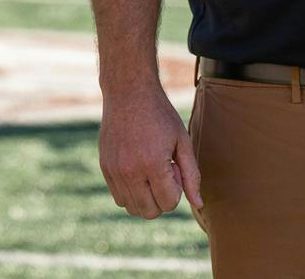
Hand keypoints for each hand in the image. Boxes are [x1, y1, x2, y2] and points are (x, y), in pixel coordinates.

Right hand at [99, 85, 202, 221]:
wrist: (128, 92)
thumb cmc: (160, 115)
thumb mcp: (182, 141)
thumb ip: (192, 175)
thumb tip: (199, 204)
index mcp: (153, 164)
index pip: (168, 203)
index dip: (176, 190)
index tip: (174, 167)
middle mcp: (130, 171)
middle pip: (149, 212)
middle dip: (162, 199)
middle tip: (163, 171)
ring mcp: (114, 170)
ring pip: (132, 208)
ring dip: (145, 198)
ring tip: (149, 171)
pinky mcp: (105, 167)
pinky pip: (118, 197)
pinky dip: (131, 192)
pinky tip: (137, 170)